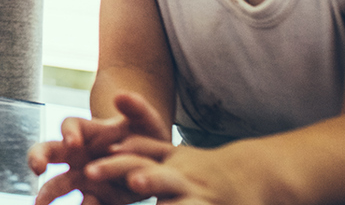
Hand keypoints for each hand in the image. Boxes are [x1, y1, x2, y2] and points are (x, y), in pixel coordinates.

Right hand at [28, 92, 172, 204]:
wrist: (157, 165)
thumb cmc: (146, 138)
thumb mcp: (146, 122)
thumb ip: (137, 108)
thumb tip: (121, 96)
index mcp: (88, 132)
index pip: (70, 125)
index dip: (69, 132)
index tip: (73, 142)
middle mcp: (78, 154)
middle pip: (49, 151)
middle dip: (38, 157)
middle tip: (37, 167)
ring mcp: (83, 178)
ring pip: (57, 183)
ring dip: (46, 193)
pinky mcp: (94, 197)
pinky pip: (84, 203)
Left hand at [81, 139, 249, 204]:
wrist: (255, 174)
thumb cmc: (203, 167)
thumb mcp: (176, 154)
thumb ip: (145, 148)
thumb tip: (112, 145)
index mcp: (169, 164)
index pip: (137, 162)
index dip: (114, 167)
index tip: (89, 170)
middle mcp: (184, 181)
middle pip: (161, 180)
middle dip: (148, 180)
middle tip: (134, 181)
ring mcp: (201, 200)